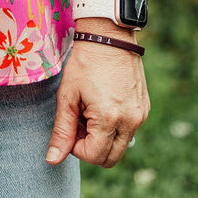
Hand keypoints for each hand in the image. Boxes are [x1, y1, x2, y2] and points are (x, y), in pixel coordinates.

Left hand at [46, 29, 149, 167]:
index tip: (71, 125)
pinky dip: (115, 127)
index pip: (94, 156)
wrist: (108, 36)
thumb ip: (62, 131)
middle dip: (91, 147)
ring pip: (120, 146)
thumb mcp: (67, 95)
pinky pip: (129, 130)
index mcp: (110, 119)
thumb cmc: (84, 63)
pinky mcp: (144, 108)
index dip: (76, 147)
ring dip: (103, 138)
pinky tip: (103, 104)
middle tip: (80, 121)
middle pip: (110, 159)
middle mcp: (131, 121)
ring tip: (90, 110)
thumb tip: (53, 160)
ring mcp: (141, 115)